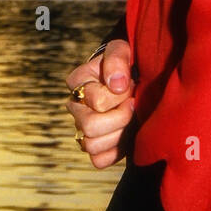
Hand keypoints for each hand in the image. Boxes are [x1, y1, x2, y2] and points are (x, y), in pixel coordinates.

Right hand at [65, 39, 134, 168]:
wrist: (134, 76)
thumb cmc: (125, 62)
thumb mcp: (122, 50)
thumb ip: (117, 59)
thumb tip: (116, 85)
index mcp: (77, 83)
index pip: (96, 101)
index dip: (119, 96)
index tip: (130, 86)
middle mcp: (76, 107)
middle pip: (89, 127)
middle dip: (119, 118)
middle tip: (132, 104)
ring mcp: (83, 128)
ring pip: (90, 146)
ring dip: (117, 135)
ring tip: (130, 120)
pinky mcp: (97, 146)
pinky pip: (98, 161)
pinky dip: (114, 153)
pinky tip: (126, 137)